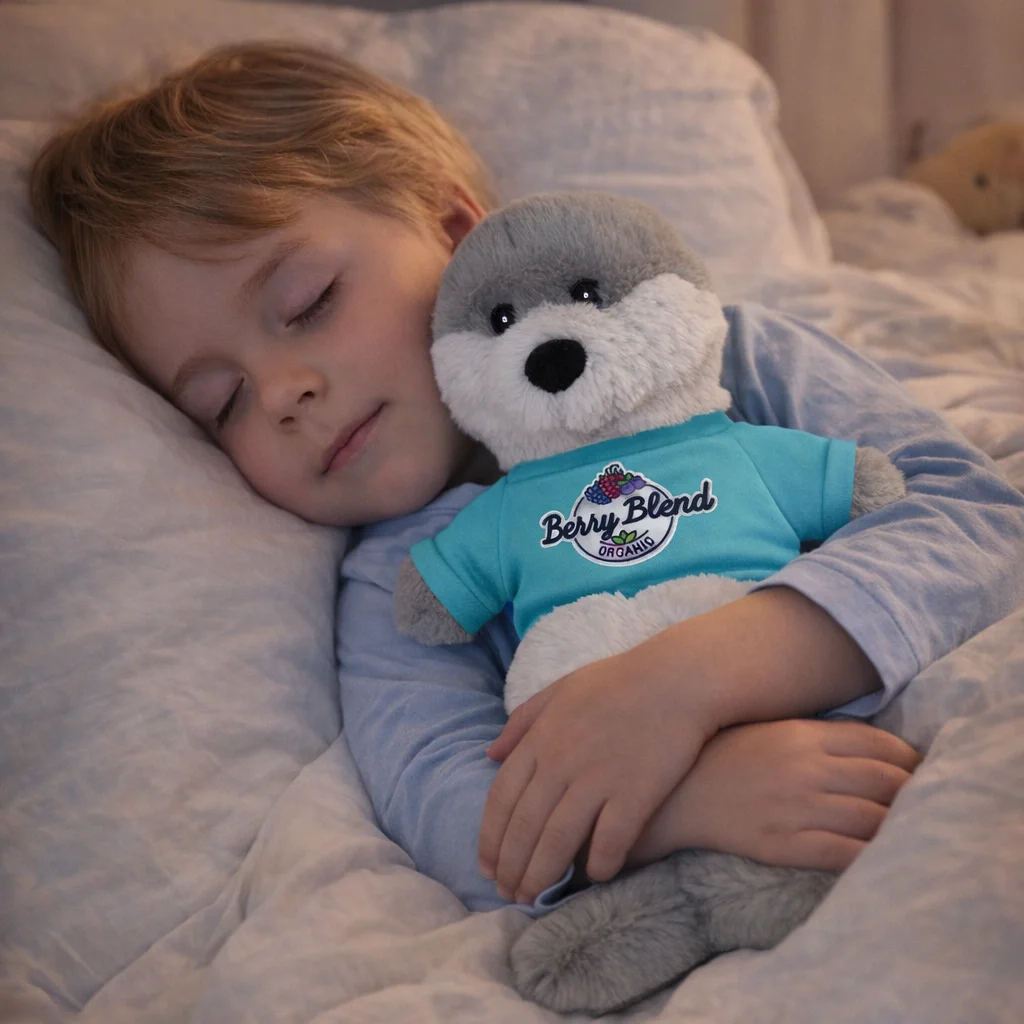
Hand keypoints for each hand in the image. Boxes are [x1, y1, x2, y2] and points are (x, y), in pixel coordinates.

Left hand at [478, 650, 716, 904]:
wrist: (678, 678)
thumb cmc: (619, 682)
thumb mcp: (561, 690)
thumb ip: (522, 721)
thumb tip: (489, 754)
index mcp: (540, 738)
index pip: (502, 799)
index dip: (491, 839)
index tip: (487, 867)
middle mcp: (562, 761)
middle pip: (525, 826)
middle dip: (511, 867)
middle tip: (507, 895)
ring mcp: (598, 777)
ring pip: (558, 840)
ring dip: (542, 875)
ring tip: (535, 898)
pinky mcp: (636, 791)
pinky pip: (610, 841)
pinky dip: (598, 864)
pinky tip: (595, 877)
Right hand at [628, 718, 920, 870]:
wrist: (672, 792)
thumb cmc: (722, 756)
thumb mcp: (770, 730)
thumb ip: (817, 733)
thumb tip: (871, 743)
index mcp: (803, 734)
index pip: (879, 744)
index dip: (910, 759)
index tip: (919, 770)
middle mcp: (805, 767)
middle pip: (886, 781)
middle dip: (913, 793)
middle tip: (923, 802)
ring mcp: (794, 806)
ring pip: (872, 819)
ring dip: (898, 827)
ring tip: (906, 831)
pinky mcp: (782, 843)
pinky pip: (843, 853)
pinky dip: (870, 856)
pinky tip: (879, 857)